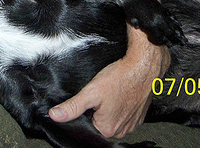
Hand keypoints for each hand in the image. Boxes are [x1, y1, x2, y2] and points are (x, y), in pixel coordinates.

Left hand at [48, 29, 169, 137]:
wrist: (143, 67)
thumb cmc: (121, 78)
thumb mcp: (91, 92)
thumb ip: (73, 106)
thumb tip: (55, 115)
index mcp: (107, 129)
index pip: (87, 124)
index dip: (86, 110)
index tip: (91, 98)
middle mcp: (121, 130)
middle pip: (100, 122)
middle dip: (97, 109)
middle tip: (102, 93)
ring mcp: (132, 124)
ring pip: (112, 117)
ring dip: (109, 107)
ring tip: (111, 92)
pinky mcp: (139, 116)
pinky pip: (124, 114)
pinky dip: (120, 105)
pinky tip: (119, 94)